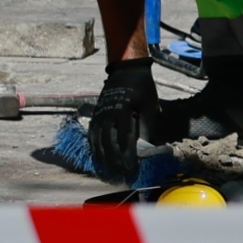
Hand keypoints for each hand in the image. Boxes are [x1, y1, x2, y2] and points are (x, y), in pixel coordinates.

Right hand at [88, 57, 161, 178]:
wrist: (126, 69)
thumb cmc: (142, 86)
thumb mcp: (150, 103)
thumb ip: (147, 124)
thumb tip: (146, 146)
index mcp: (123, 110)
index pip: (125, 138)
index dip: (128, 155)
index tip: (133, 168)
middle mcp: (107, 113)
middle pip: (109, 142)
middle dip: (116, 160)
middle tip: (124, 173)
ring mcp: (99, 114)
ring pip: (97, 140)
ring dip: (104, 157)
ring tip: (112, 170)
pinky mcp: (96, 114)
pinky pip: (92, 134)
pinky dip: (94, 148)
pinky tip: (100, 158)